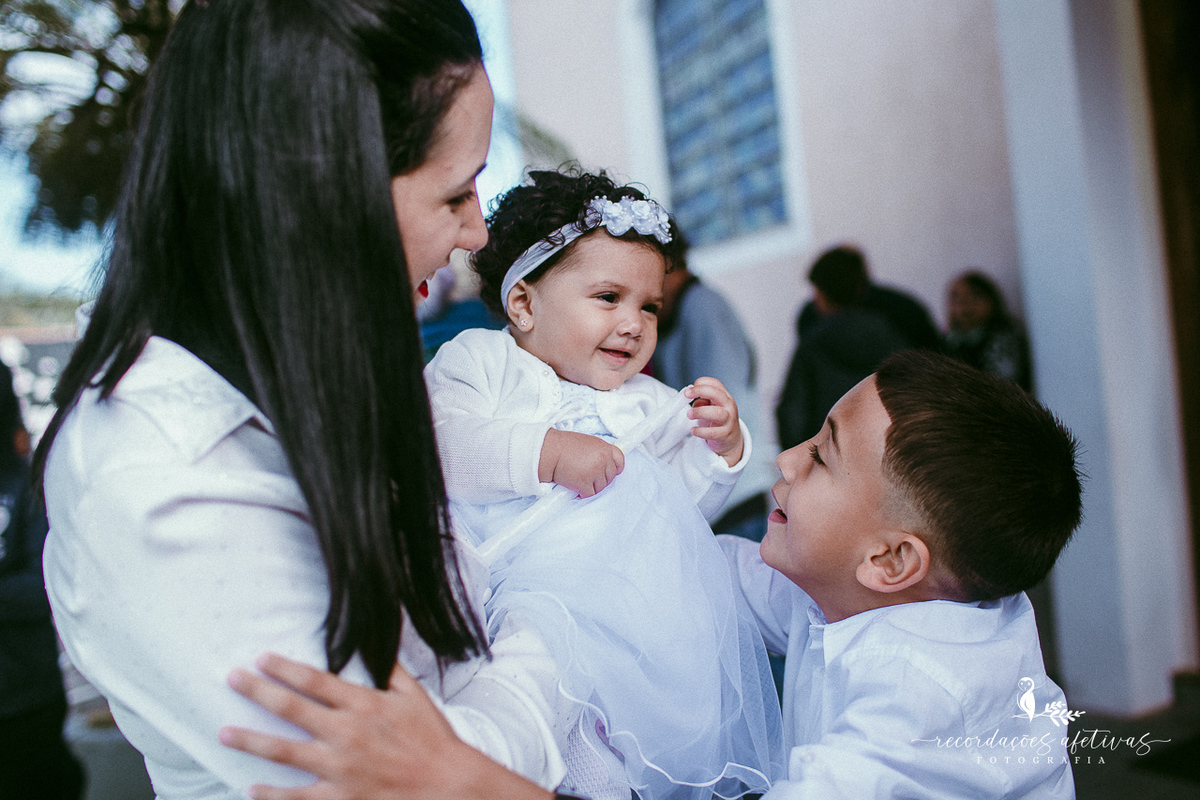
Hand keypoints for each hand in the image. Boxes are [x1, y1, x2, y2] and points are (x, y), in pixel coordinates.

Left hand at [219, 653, 549, 799]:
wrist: (448, 784)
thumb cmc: (432, 739)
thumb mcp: (415, 696)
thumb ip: (389, 670)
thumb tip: (370, 644)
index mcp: (364, 704)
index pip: (315, 680)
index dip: (285, 668)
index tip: (261, 657)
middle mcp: (346, 733)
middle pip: (291, 708)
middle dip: (257, 691)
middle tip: (232, 678)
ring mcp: (340, 768)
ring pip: (284, 751)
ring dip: (251, 740)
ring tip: (224, 731)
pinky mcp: (341, 797)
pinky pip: (298, 797)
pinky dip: (272, 794)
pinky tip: (251, 788)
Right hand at [538, 429, 623, 496]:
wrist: (549, 451)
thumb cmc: (564, 446)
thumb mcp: (587, 443)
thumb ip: (598, 452)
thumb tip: (605, 464)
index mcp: (604, 448)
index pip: (620, 460)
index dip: (615, 468)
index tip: (609, 472)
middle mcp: (603, 460)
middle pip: (610, 477)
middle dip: (600, 479)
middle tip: (587, 477)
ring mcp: (595, 472)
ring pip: (601, 487)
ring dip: (591, 487)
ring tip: (579, 480)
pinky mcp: (585, 483)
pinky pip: (590, 494)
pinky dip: (582, 493)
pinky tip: (575, 487)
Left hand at [686, 377, 743, 465]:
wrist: (731, 440)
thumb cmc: (717, 420)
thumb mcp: (711, 407)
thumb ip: (702, 401)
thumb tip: (692, 399)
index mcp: (725, 396)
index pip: (715, 384)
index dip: (701, 383)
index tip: (689, 389)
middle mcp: (729, 406)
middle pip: (717, 394)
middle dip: (700, 391)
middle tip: (686, 394)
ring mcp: (729, 420)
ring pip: (717, 413)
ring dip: (700, 412)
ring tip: (689, 414)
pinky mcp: (725, 434)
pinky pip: (713, 432)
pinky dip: (700, 431)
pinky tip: (693, 430)